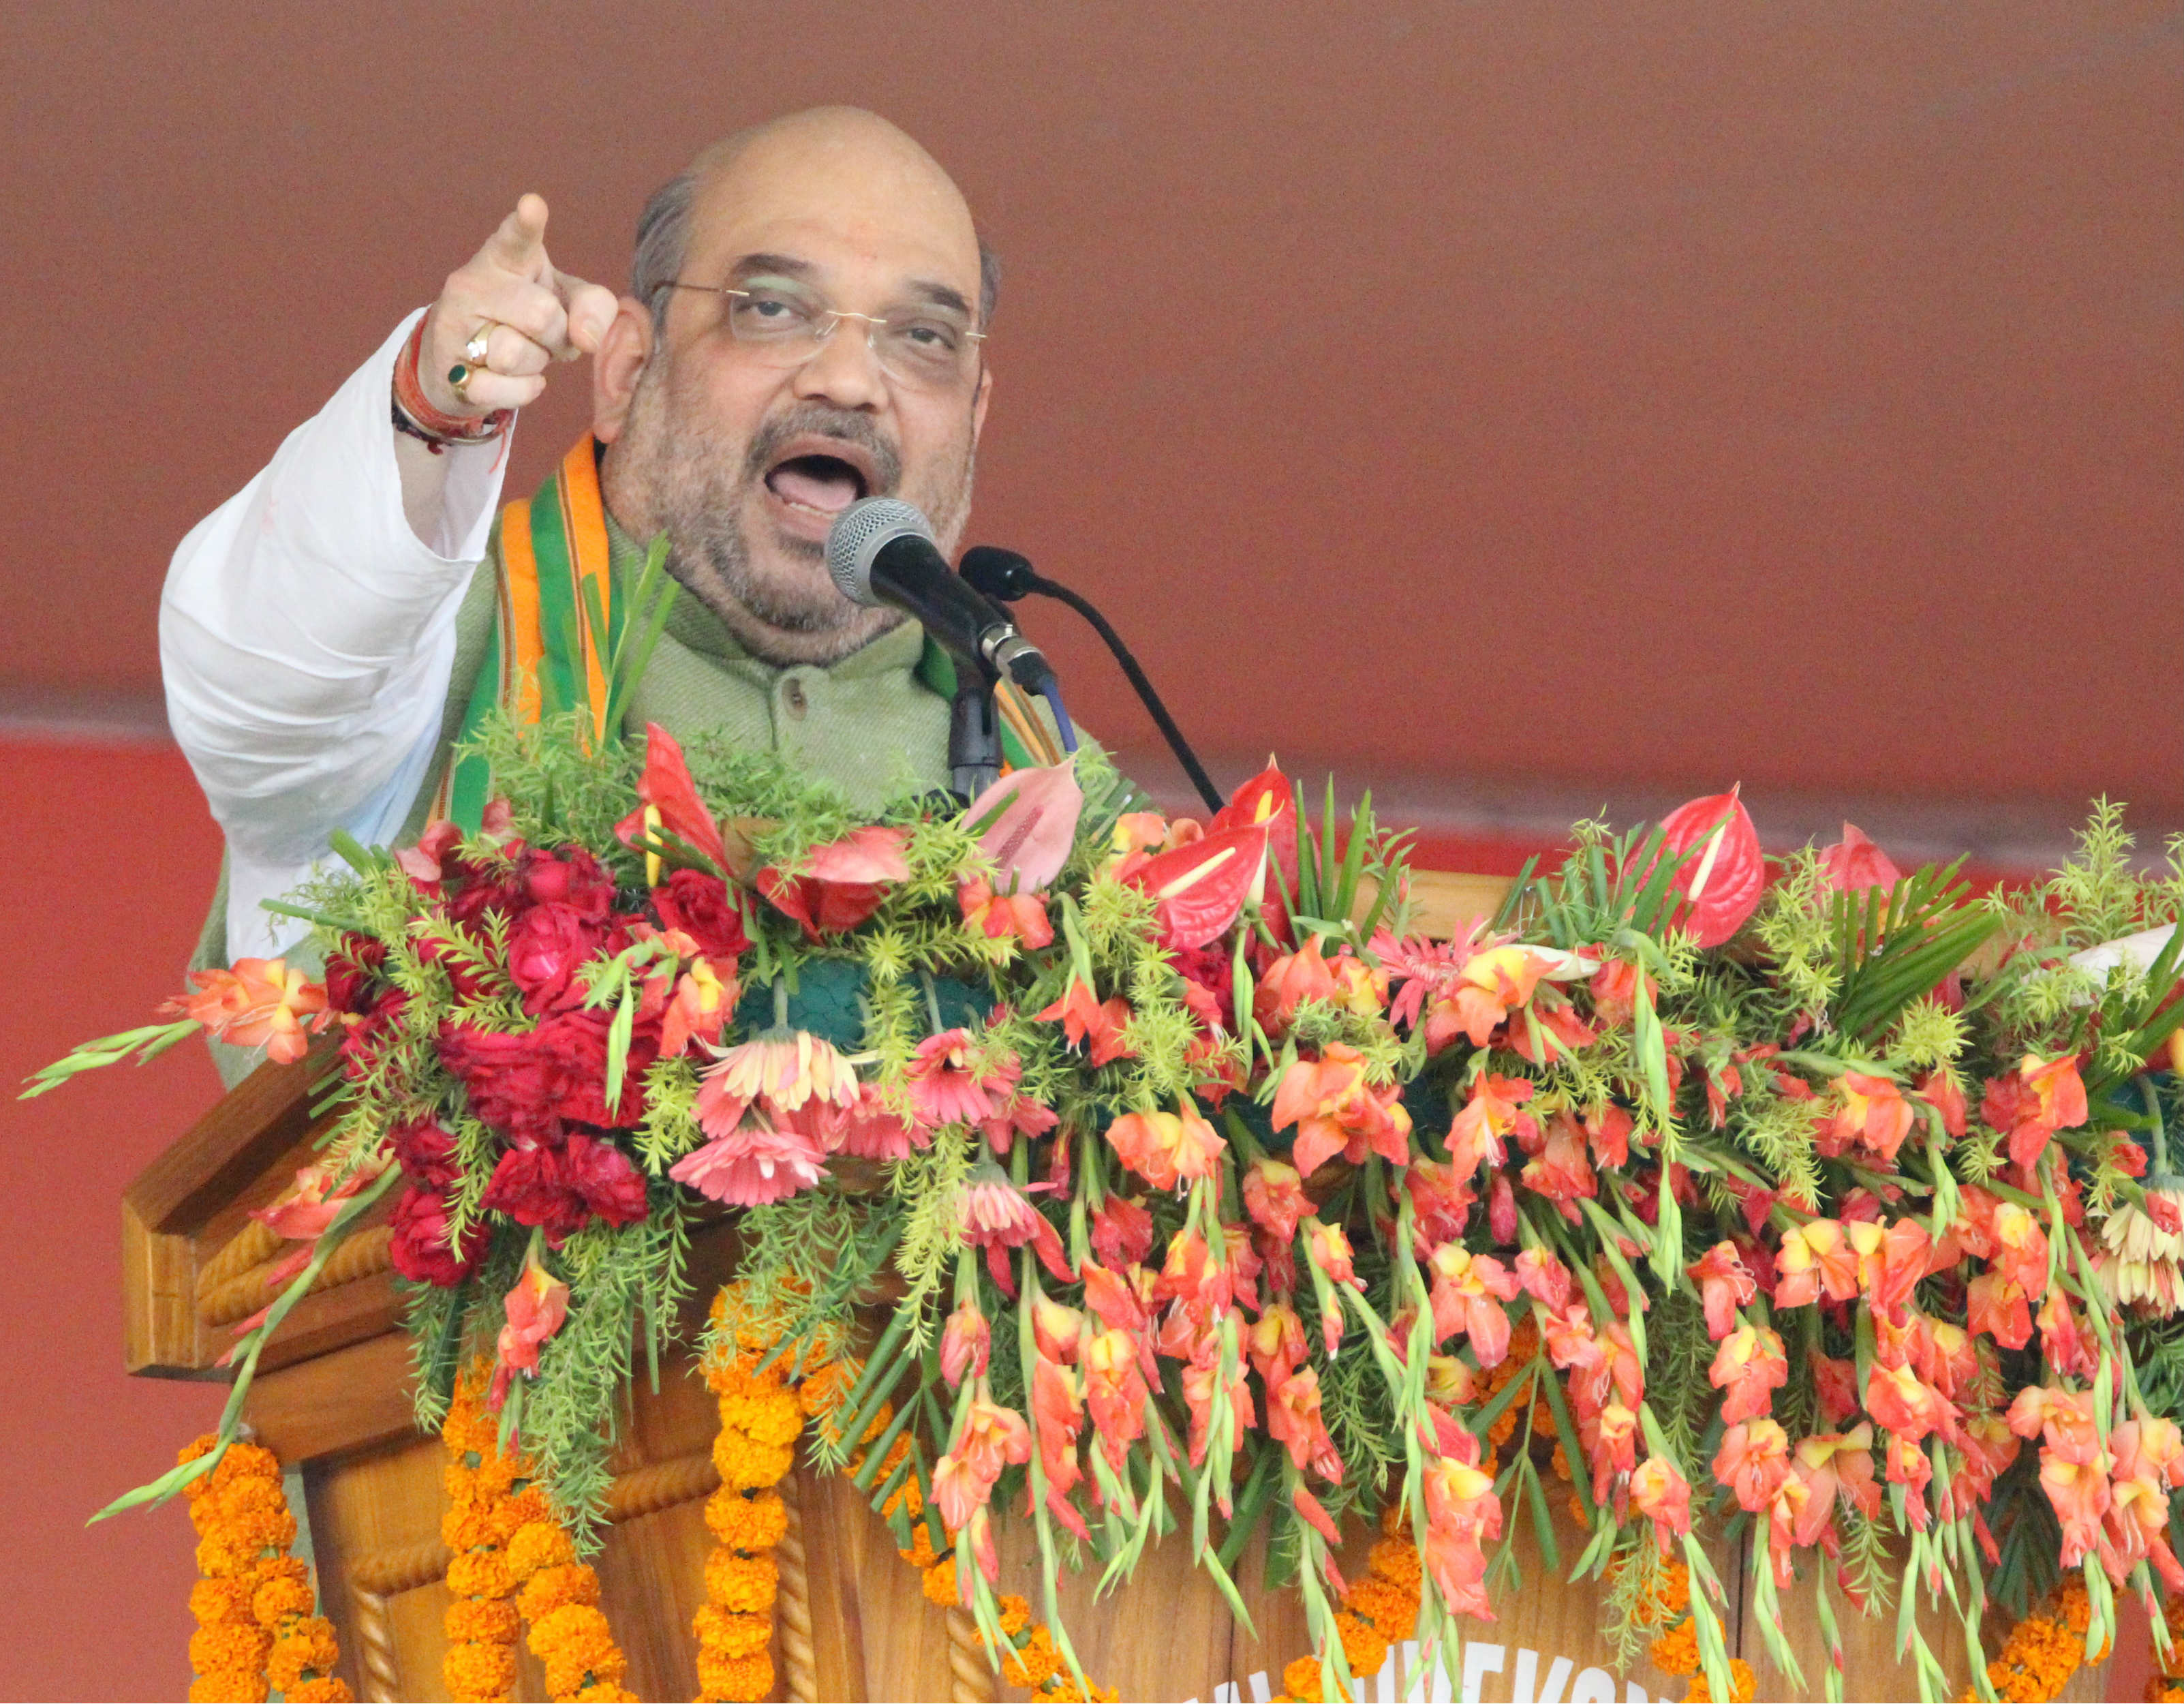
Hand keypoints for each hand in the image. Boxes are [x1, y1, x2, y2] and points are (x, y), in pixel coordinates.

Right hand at [418, 193, 619, 416]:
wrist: (465, 364)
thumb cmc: (525, 322)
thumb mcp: (564, 303)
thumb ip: (592, 306)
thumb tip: (588, 337)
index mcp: (506, 259)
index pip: (516, 239)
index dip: (526, 225)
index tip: (533, 206)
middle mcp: (474, 283)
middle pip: (541, 315)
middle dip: (557, 337)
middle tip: (547, 338)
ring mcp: (455, 324)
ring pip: (516, 354)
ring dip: (535, 364)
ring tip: (524, 354)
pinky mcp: (449, 368)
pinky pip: (502, 390)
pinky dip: (521, 391)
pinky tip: (515, 380)